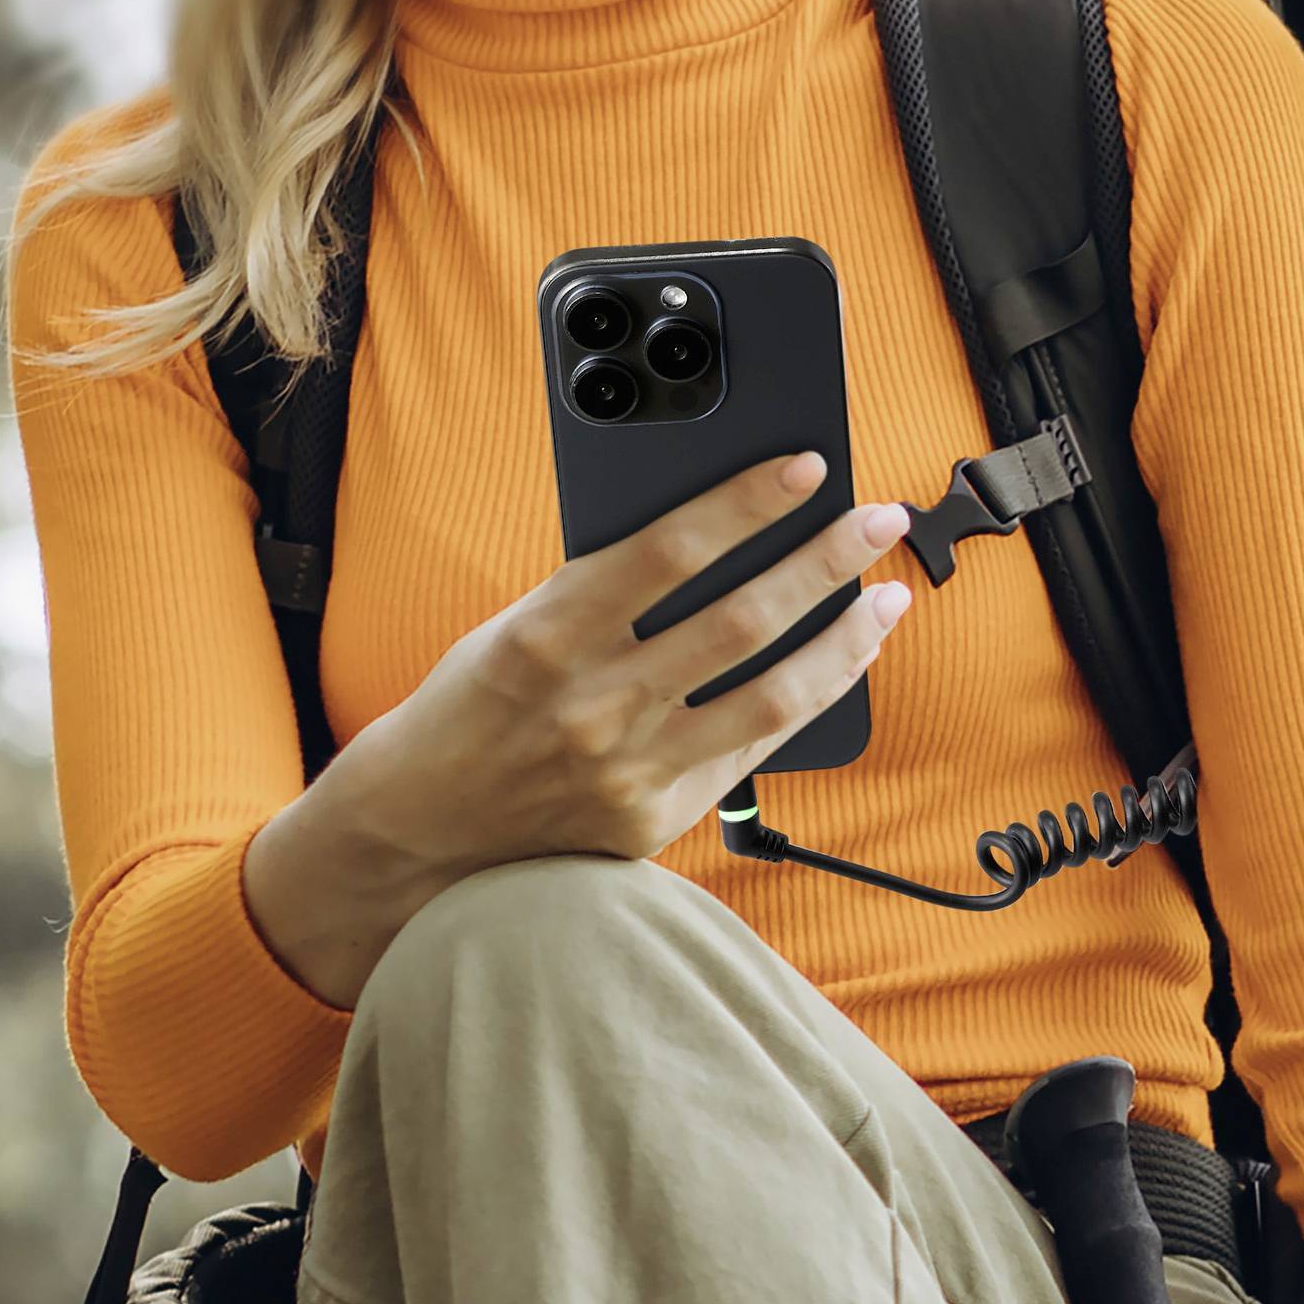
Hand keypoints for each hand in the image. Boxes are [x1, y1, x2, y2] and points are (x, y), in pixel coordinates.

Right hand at [243, 451, 911, 1005]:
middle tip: (879, 518)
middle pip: (741, 619)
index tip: (805, 465)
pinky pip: (754, 754)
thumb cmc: (467, 715)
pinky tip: (842, 663)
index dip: (748, 503)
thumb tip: (707, 535)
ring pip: (770, 696)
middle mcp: (594, 706)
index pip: (669, 550)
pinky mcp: (655, 820)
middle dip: (824, 561)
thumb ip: (600, 595)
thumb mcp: (511, 632)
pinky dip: (808, 702)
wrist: (417, 838)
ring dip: (843, 638)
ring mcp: (630, 771)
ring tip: (886, 596)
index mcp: (545, 637)